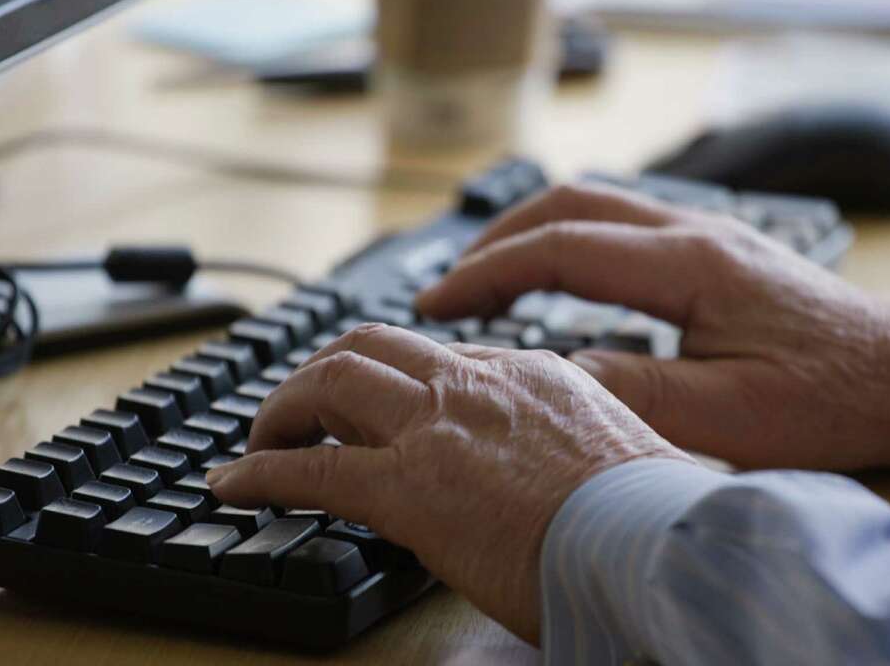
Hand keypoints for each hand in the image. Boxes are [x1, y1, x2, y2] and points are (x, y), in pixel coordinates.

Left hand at [206, 323, 687, 642]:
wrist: (654, 544)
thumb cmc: (653, 515)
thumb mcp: (621, 451)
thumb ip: (575, 440)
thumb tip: (557, 468)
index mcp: (534, 373)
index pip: (443, 357)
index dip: (399, 380)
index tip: (378, 406)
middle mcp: (478, 384)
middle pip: (375, 345)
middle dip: (327, 370)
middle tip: (303, 405)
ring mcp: (439, 428)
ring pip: (333, 380)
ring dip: (286, 404)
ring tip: (262, 434)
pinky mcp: (407, 487)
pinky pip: (309, 468)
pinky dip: (261, 469)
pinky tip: (234, 482)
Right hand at [415, 182, 889, 471]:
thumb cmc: (834, 399)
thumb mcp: (728, 417)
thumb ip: (631, 390)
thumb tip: (548, 373)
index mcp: (692, 263)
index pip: (561, 246)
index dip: (487, 272)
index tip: (440, 304)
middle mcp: (696, 229)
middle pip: (570, 201)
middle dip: (496, 237)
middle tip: (449, 285)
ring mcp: (708, 231)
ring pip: (596, 202)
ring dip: (532, 232)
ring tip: (487, 277)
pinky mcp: (717, 249)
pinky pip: (624, 223)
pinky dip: (572, 241)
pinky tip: (560, 279)